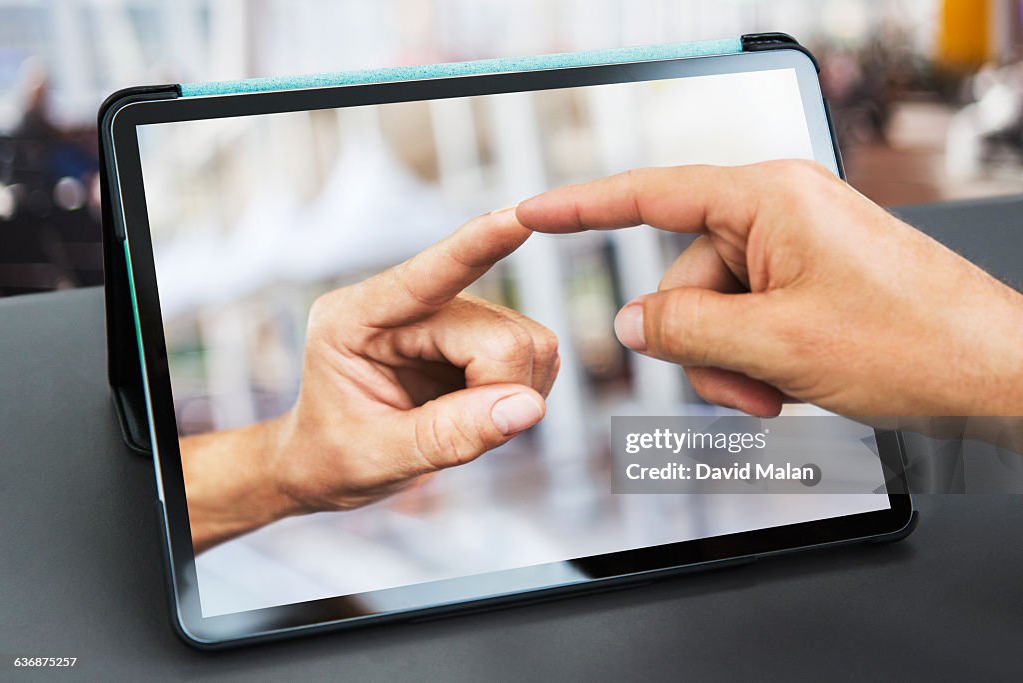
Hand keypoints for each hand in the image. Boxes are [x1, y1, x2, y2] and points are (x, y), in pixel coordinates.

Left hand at [182, 208, 557, 552]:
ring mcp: (448, 315)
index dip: (475, 248)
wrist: (325, 464)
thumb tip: (528, 407)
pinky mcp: (478, 333)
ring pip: (528, 341)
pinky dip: (522, 392)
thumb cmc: (333, 457)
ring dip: (513, 392)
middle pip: (498, 334)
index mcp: (354, 319)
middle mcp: (406, 306)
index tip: (517, 218)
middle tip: (463, 437)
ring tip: (463, 425)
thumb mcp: (377, 458)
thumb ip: (449, 435)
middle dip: (497, 391)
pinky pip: (535, 355)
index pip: (424, 276)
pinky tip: (480, 412)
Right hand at [516, 160, 1022, 417]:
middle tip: (745, 389)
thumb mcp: (775, 345)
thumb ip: (685, 329)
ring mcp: (796, 248)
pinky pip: (748, 318)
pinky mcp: (809, 279)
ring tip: (776, 393)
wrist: (993, 372)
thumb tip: (631, 321)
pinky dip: (754, 360)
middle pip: (684, 278)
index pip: (652, 195)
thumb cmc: (914, 342)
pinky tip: (790, 384)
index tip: (535, 210)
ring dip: (731, 364)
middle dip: (700, 345)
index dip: (583, 206)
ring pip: (714, 310)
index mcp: (769, 199)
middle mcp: (779, 213)